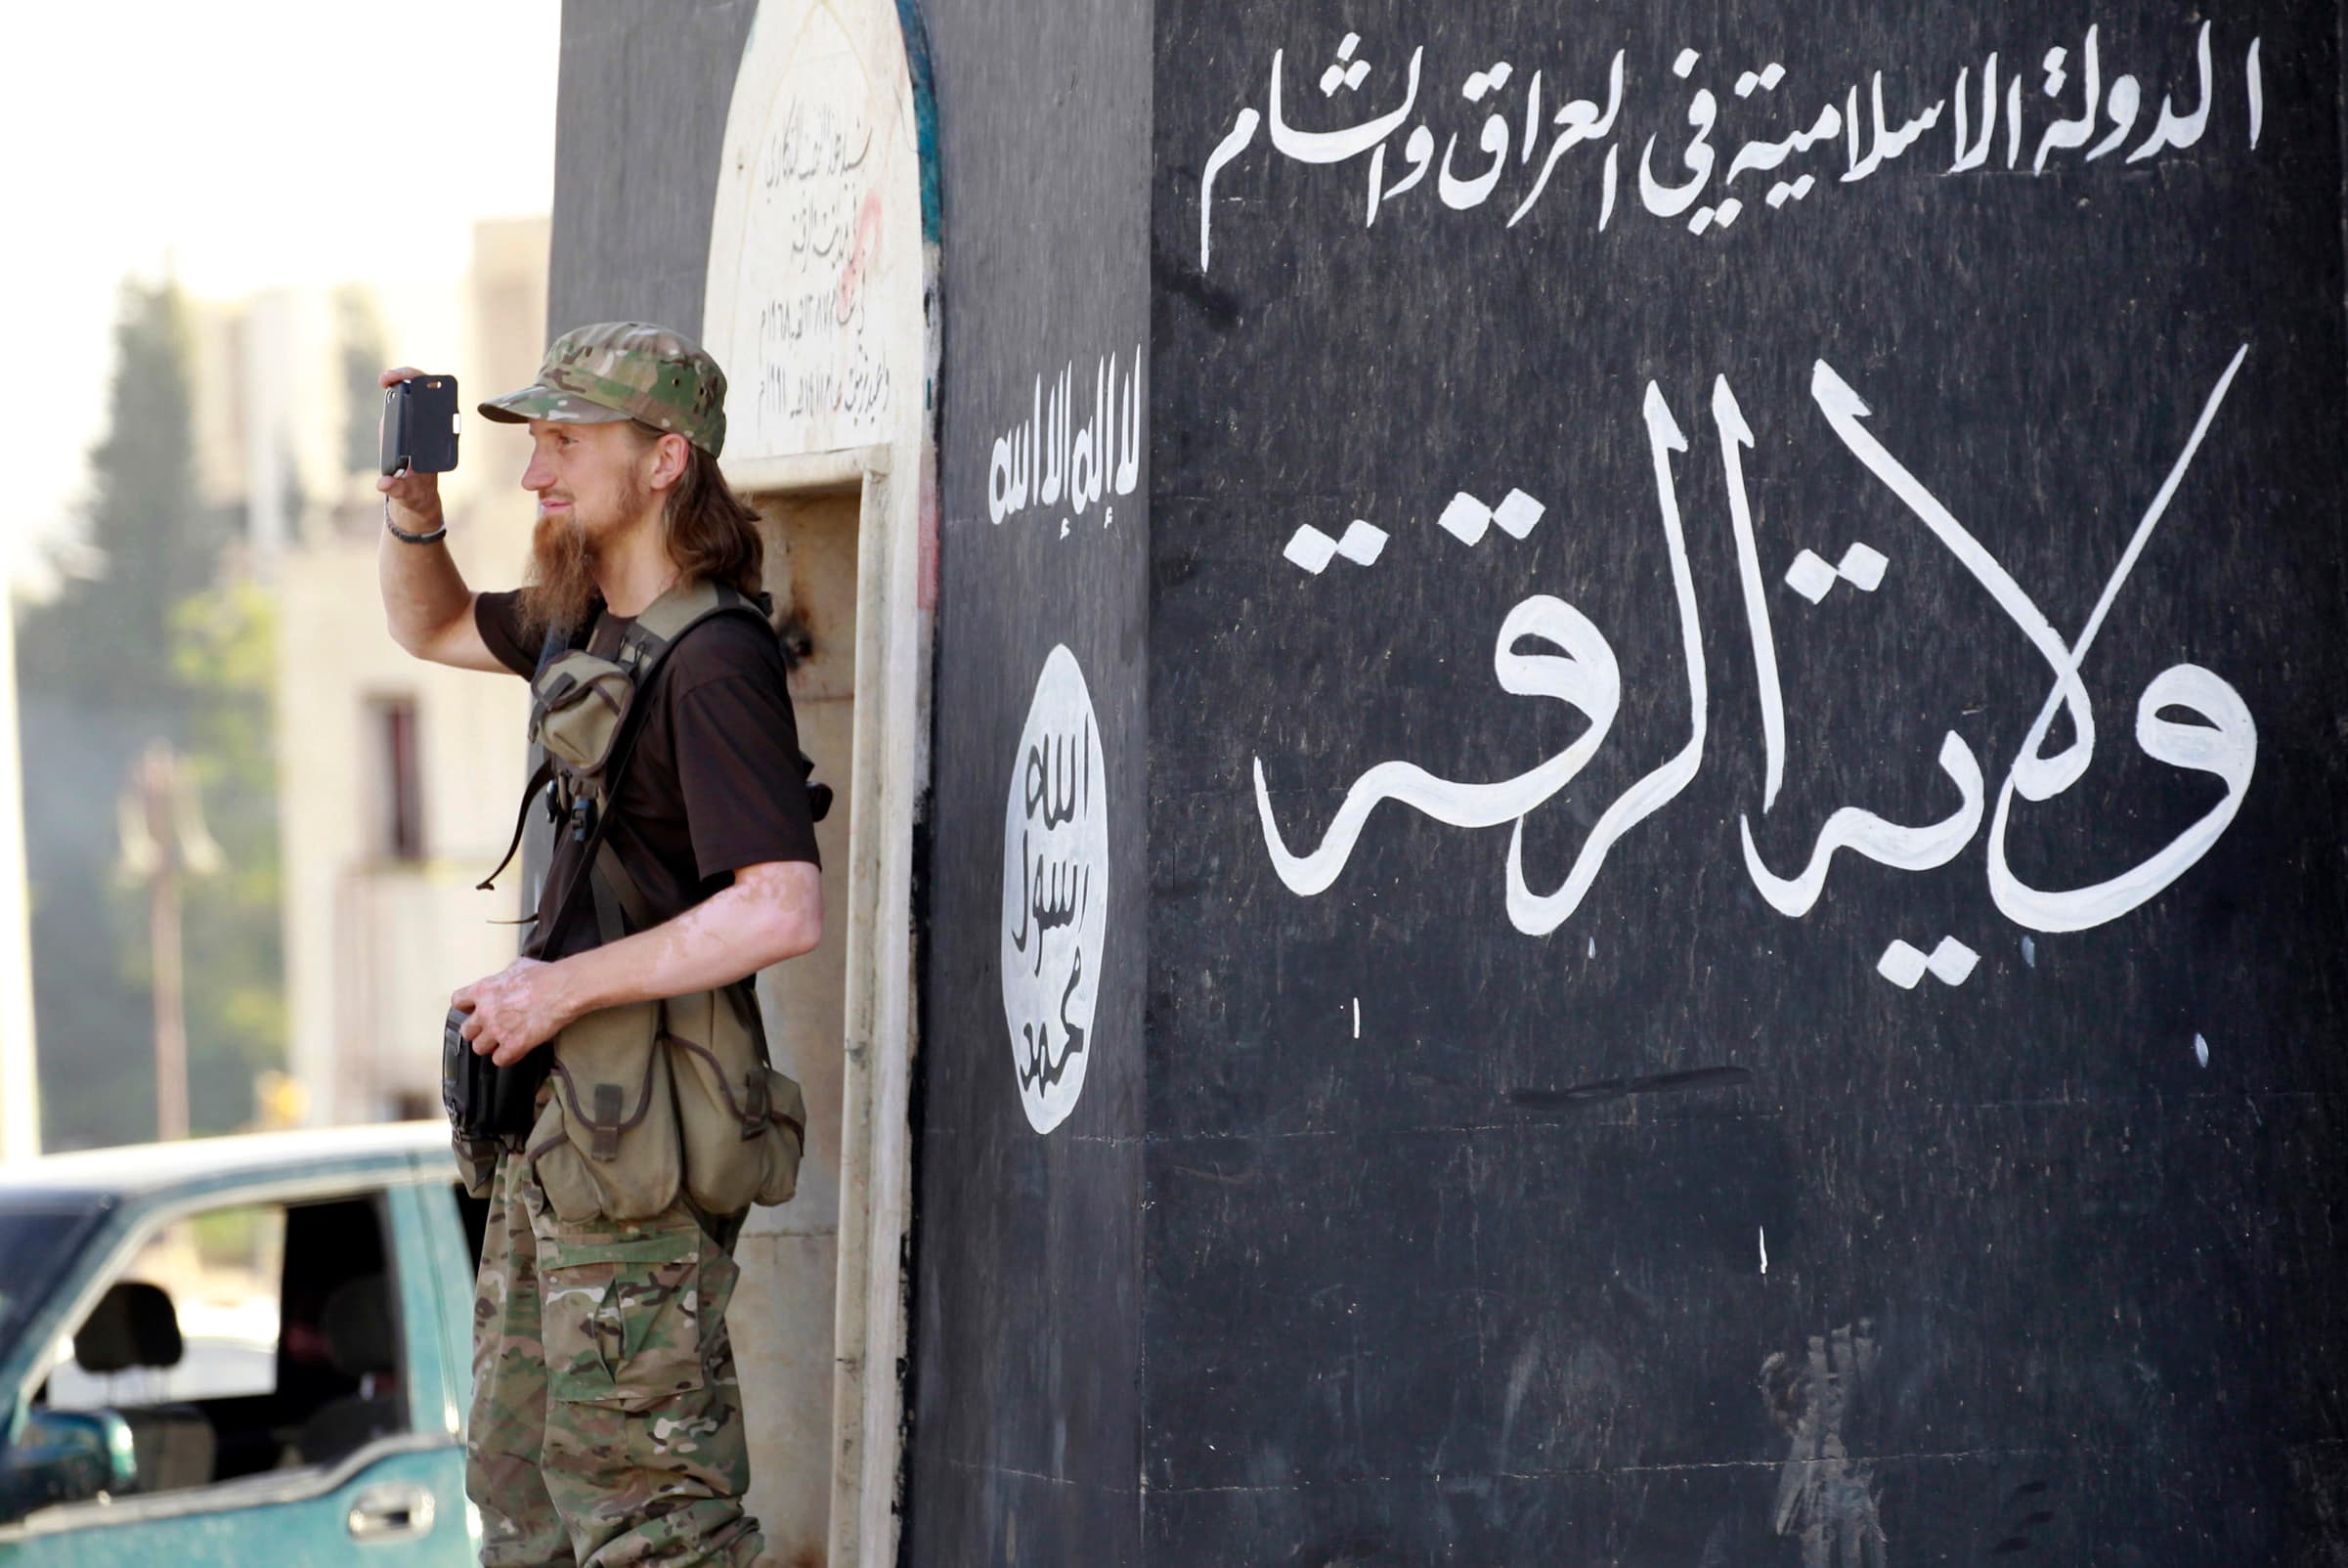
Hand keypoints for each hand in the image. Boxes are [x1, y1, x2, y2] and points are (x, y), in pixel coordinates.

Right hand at [375, 365, 444, 533]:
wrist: (413, 493)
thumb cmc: (415, 492)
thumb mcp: (406, 493)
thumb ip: (396, 489)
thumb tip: (382, 483)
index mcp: (434, 444)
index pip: (439, 414)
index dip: (434, 402)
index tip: (418, 393)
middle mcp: (428, 431)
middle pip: (426, 397)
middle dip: (411, 381)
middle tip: (389, 379)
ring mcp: (415, 425)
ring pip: (414, 395)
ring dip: (400, 380)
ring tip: (386, 379)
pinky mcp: (402, 425)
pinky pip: (401, 402)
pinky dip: (394, 388)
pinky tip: (385, 382)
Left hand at [452, 958, 574, 1066]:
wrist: (562, 990)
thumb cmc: (545, 976)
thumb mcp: (519, 966)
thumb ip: (505, 975)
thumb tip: (508, 977)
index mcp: (484, 990)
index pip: (458, 1001)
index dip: (465, 1007)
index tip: (472, 1010)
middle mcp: (485, 1012)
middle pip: (466, 1030)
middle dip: (477, 1031)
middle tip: (488, 1030)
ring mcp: (497, 1030)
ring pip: (479, 1048)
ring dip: (490, 1046)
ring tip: (502, 1043)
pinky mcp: (513, 1045)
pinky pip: (499, 1060)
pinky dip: (507, 1057)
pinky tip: (515, 1051)